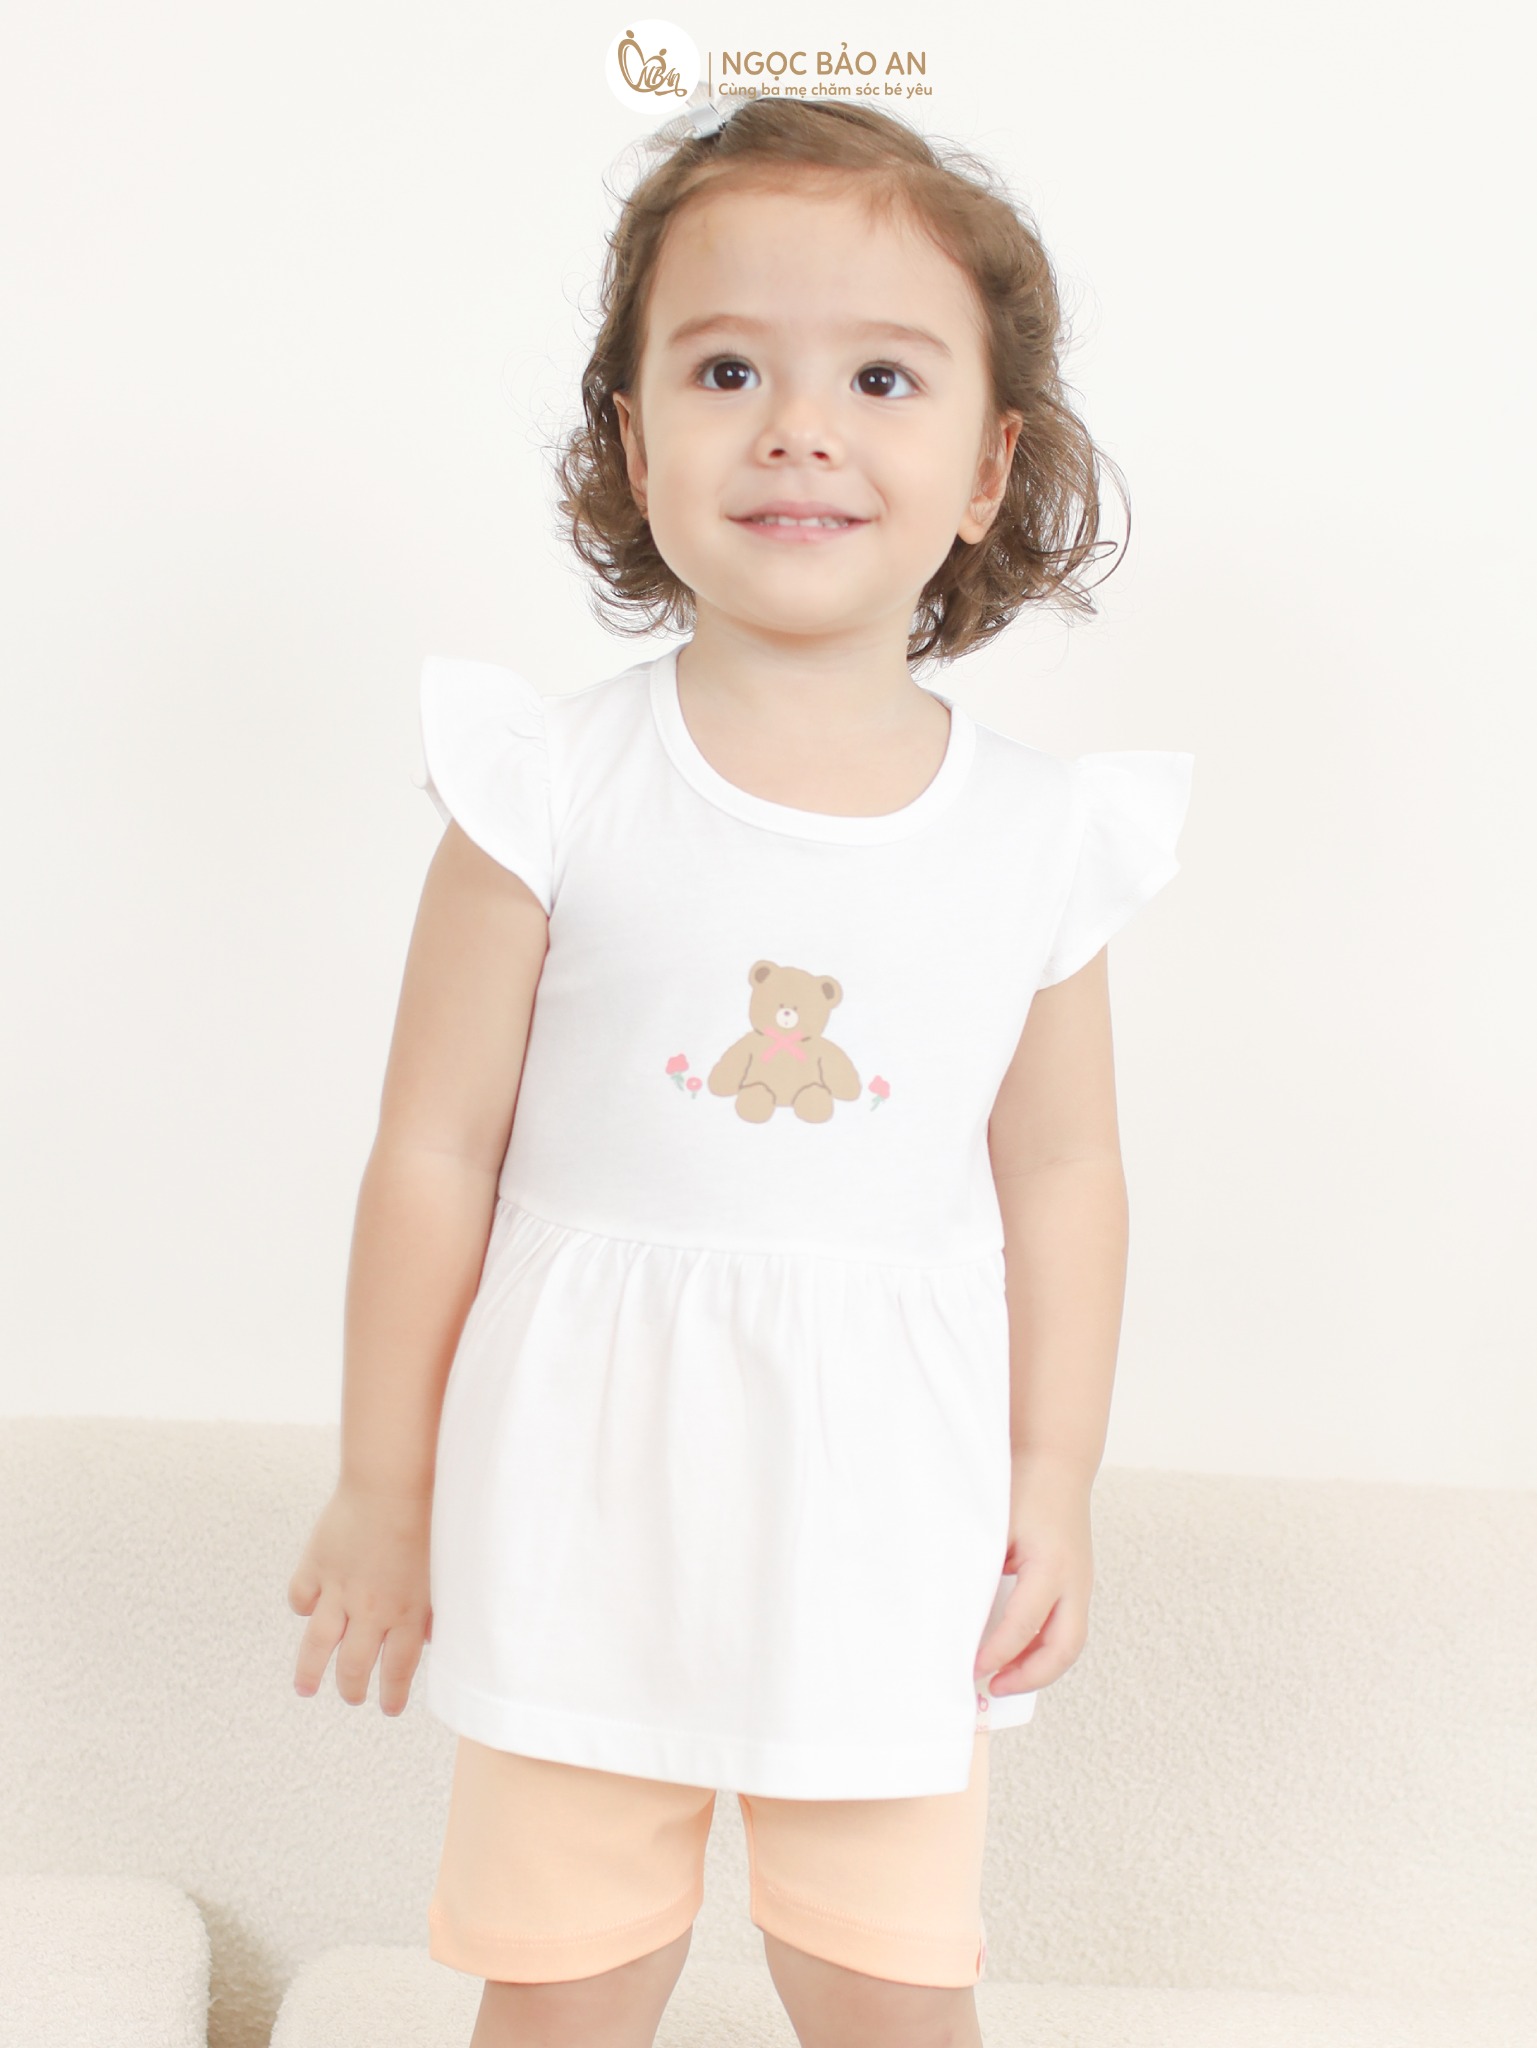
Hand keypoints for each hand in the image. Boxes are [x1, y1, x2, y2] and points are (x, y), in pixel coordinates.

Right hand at [287, 1482, 432, 1716]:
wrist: (395, 1484)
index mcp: (407, 1614)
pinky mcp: (317, 1566)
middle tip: (351, 1698)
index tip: (389, 1708)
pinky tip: (305, 1611)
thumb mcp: (444, 1573)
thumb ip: (436, 1610)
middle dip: (352, 1690)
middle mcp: (370, 1610)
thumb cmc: (431, 1521)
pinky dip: (301, 1606)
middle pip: (354, 1667)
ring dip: (310, 1672)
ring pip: (318, 1645)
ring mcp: (339, 1590)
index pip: (398, 1670)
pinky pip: (301, 1596)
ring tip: (305, 1687)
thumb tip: (429, 1638)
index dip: (392, 1695)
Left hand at [973, 1455, 1093, 1698]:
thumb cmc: (1022, 1487)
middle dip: (1030, 1676)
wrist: (1056, 1461)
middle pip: (1064, 1648)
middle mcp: (1075, 1580)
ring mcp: (1081, 1584)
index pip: (1025, 1623)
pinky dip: (1044, 1649)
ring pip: (1070, 1643)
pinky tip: (1015, 1654)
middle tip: (992, 1687)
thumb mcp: (995, 1526)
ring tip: (1001, 1678)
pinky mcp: (1078, 1585)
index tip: (972, 1667)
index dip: (998, 1651)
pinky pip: (1067, 1628)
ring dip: (1039, 1667)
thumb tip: (957, 1614)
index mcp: (1051, 1564)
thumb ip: (981, 1568)